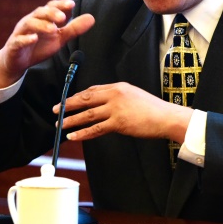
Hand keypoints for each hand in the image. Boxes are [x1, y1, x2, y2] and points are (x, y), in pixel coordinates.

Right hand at [0, 0, 94, 88]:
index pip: (51, 7)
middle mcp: (31, 21)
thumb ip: (74, 29)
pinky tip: (34, 38)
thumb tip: (92, 18)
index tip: (72, 4)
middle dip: (51, 13)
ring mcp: (21, 32)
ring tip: (53, 29)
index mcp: (42, 18)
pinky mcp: (14, 45)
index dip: (60, 4)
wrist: (17, 62)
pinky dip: (26, 38)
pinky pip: (18, 40)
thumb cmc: (39, 46)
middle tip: (63, 18)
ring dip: (41, 25)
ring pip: (29, 24)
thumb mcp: (59, 38)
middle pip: (40, 12)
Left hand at [54, 82, 192, 142]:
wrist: (166, 117)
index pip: (92, 90)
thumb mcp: (133, 95)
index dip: (78, 96)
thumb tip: (103, 104)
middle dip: (68, 105)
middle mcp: (114, 95)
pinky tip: (73, 136)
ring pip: (87, 114)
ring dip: (71, 120)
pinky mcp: (118, 123)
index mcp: (118, 87)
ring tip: (59, 125)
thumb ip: (118, 98)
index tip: (68, 101)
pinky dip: (82, 133)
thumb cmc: (152, 109)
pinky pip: (96, 129)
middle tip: (56, 110)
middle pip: (85, 99)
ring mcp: (115, 109)